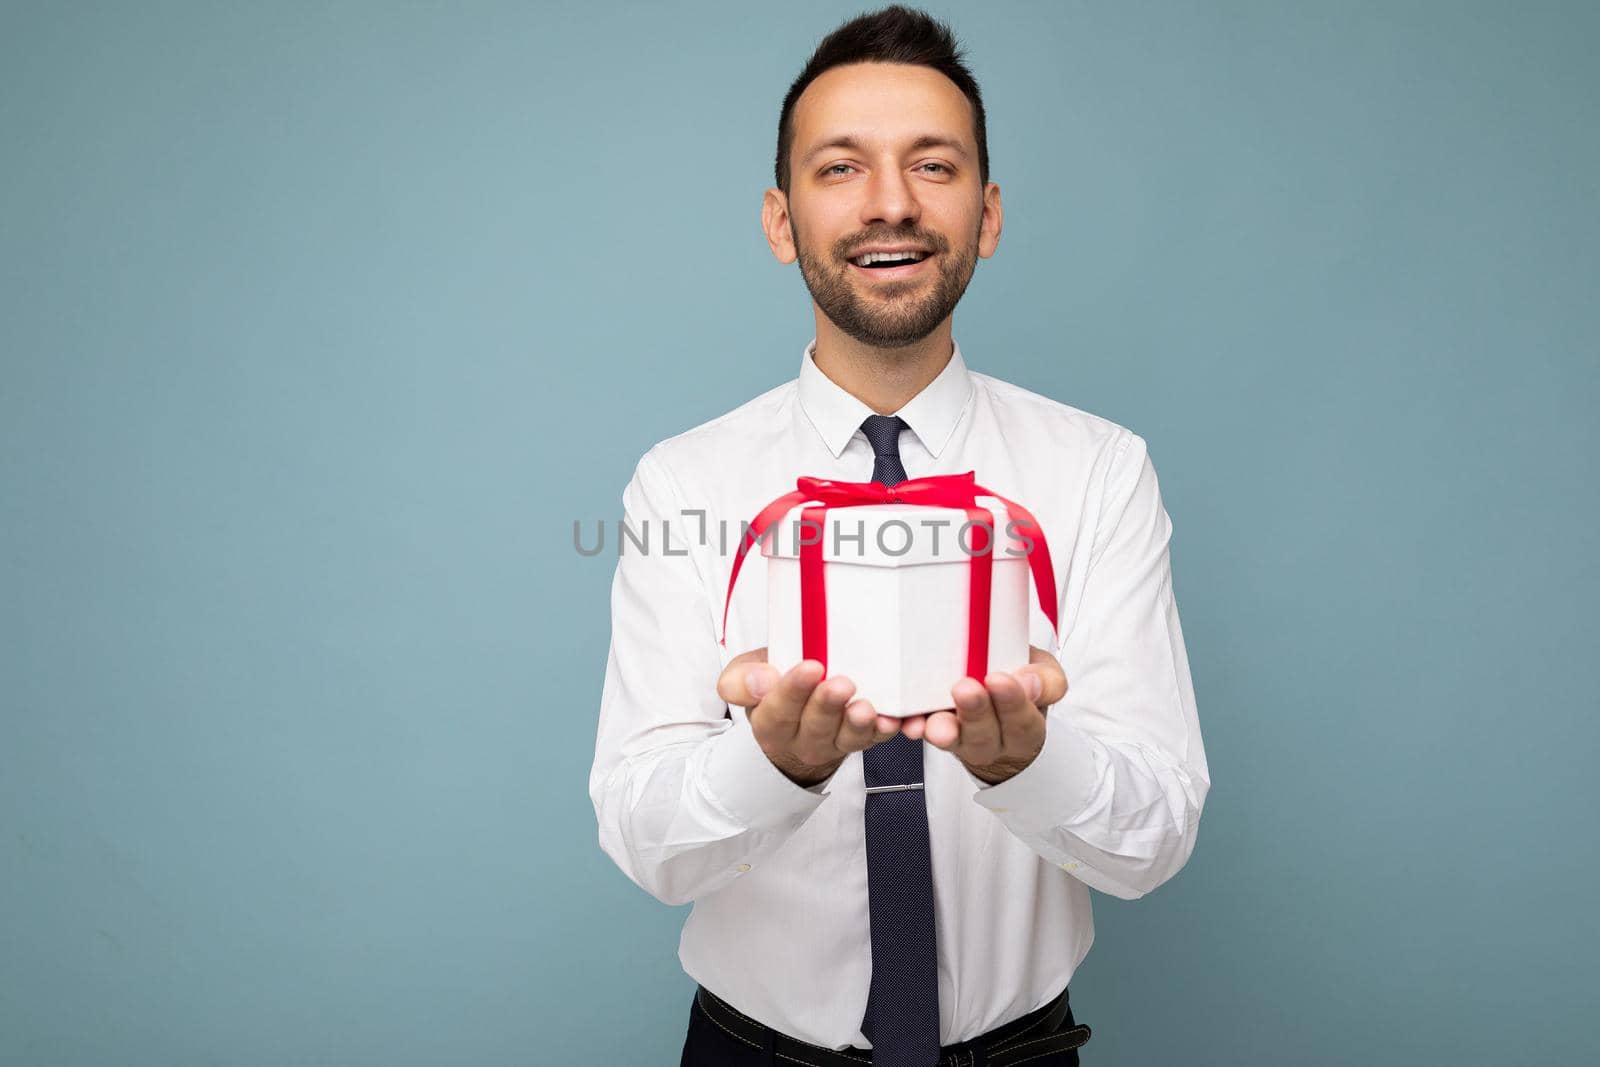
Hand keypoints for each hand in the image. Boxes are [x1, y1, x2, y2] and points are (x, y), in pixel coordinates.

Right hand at [717, 647, 901, 786]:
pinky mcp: (861, 740)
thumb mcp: (745, 677)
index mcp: (771, 721)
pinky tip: (891, 719)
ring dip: (858, 723)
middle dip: (828, 705)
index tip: (810, 668)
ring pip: (847, 737)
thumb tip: (761, 681)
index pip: (778, 709)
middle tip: (840, 685)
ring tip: (864, 708)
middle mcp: (802, 738)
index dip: (793, 690)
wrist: (795, 714)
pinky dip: (884, 730)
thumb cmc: (775, 685)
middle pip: (815, 726)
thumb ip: (741, 679)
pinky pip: (875, 739)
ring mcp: (834, 741)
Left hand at [898, 646, 1068, 784]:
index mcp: (1024, 726)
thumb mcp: (1044, 677)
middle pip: (984, 734)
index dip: (1011, 702)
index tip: (999, 680)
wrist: (997, 706)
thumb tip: (1028, 680)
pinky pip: (922, 732)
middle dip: (974, 712)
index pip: (1022, 721)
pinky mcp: (933, 730)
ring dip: (943, 729)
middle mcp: (992, 739)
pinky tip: (910, 723)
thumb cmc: (1019, 685)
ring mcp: (960, 738)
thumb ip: (1045, 679)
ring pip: (953, 740)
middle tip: (965, 689)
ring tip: (936, 721)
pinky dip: (914, 727)